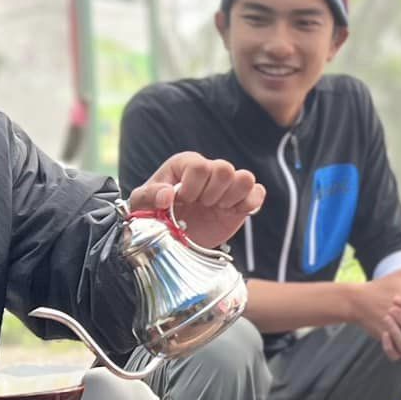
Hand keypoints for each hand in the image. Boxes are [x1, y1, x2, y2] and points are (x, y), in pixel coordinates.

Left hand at [129, 152, 265, 250]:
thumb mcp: (141, 203)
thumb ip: (149, 195)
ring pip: (246, 178)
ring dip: (232, 198)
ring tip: (217, 208)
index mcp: (186, 164)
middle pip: (225, 169)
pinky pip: (259, 193)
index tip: (183, 201)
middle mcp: (210, 171)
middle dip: (212, 194)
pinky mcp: (242, 202)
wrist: (171, 235)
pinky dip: (249, 204)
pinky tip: (232, 213)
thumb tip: (167, 196)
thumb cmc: (155, 212)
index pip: (199, 166)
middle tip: (201, 206)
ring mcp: (228, 186)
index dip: (192, 187)